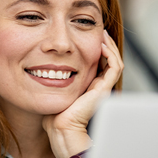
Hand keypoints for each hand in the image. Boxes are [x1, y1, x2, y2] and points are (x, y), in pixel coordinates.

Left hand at [43, 30, 123, 157]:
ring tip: (102, 33)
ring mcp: (103, 88)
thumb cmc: (53, 113)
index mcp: (88, 87)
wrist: (60, 128)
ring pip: (114, 62)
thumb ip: (53, 80)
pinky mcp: (104, 89)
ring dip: (109, 46)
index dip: (95, 49)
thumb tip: (42, 67)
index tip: (88, 36)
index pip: (98, 64)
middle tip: (98, 30)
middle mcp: (98, 87)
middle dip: (104, 44)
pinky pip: (114, 67)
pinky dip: (110, 54)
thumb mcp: (53, 89)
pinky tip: (101, 45)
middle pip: (108, 61)